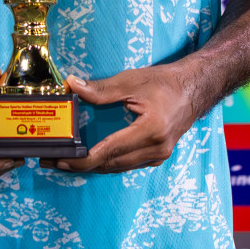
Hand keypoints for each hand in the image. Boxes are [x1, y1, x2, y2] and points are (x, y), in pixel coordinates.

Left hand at [44, 64, 199, 173]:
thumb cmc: (165, 82)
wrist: (194, 88)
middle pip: (111, 164)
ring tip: (68, 161)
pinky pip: (128, 164)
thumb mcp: (132, 81)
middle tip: (54, 161)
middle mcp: (156, 148)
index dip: (82, 158)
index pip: (109, 151)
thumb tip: (72, 85)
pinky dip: (109, 162)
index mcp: (150, 130)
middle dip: (81, 165)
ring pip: (119, 167)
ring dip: (93, 166)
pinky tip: (93, 157)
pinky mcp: (158, 156)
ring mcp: (159, 155)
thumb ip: (101, 89)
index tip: (61, 158)